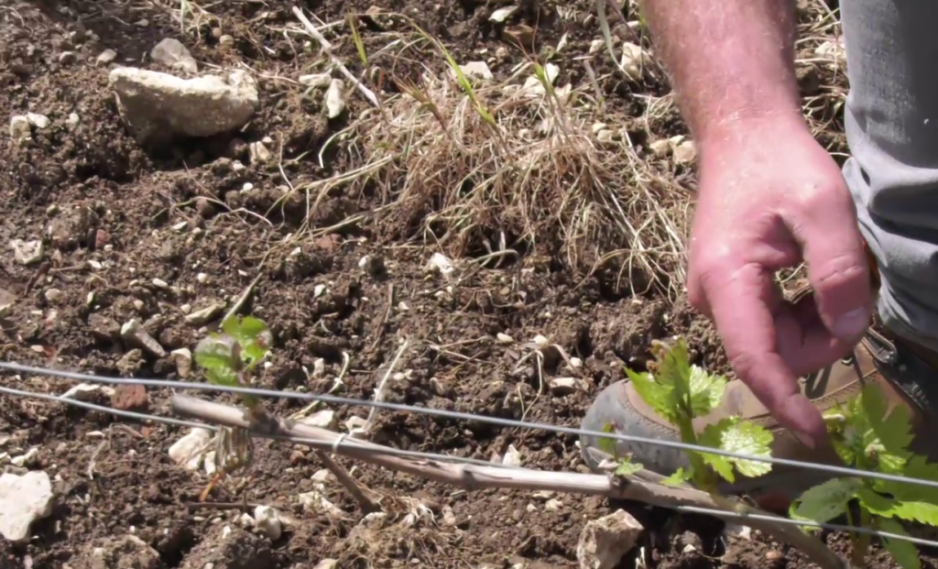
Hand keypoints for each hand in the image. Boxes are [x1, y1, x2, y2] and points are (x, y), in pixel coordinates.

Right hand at [686, 118, 872, 447]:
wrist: (740, 136)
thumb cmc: (777, 163)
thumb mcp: (822, 205)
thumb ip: (838, 269)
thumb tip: (851, 328)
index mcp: (727, 280)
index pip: (754, 358)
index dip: (784, 401)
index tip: (816, 434)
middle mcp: (711, 296)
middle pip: (773, 352)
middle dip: (822, 340)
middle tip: (855, 291)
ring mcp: (716, 295)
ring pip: (774, 341)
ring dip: (814, 325)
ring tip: (833, 272)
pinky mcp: (727, 290)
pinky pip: (769, 324)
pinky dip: (802, 313)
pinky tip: (812, 276)